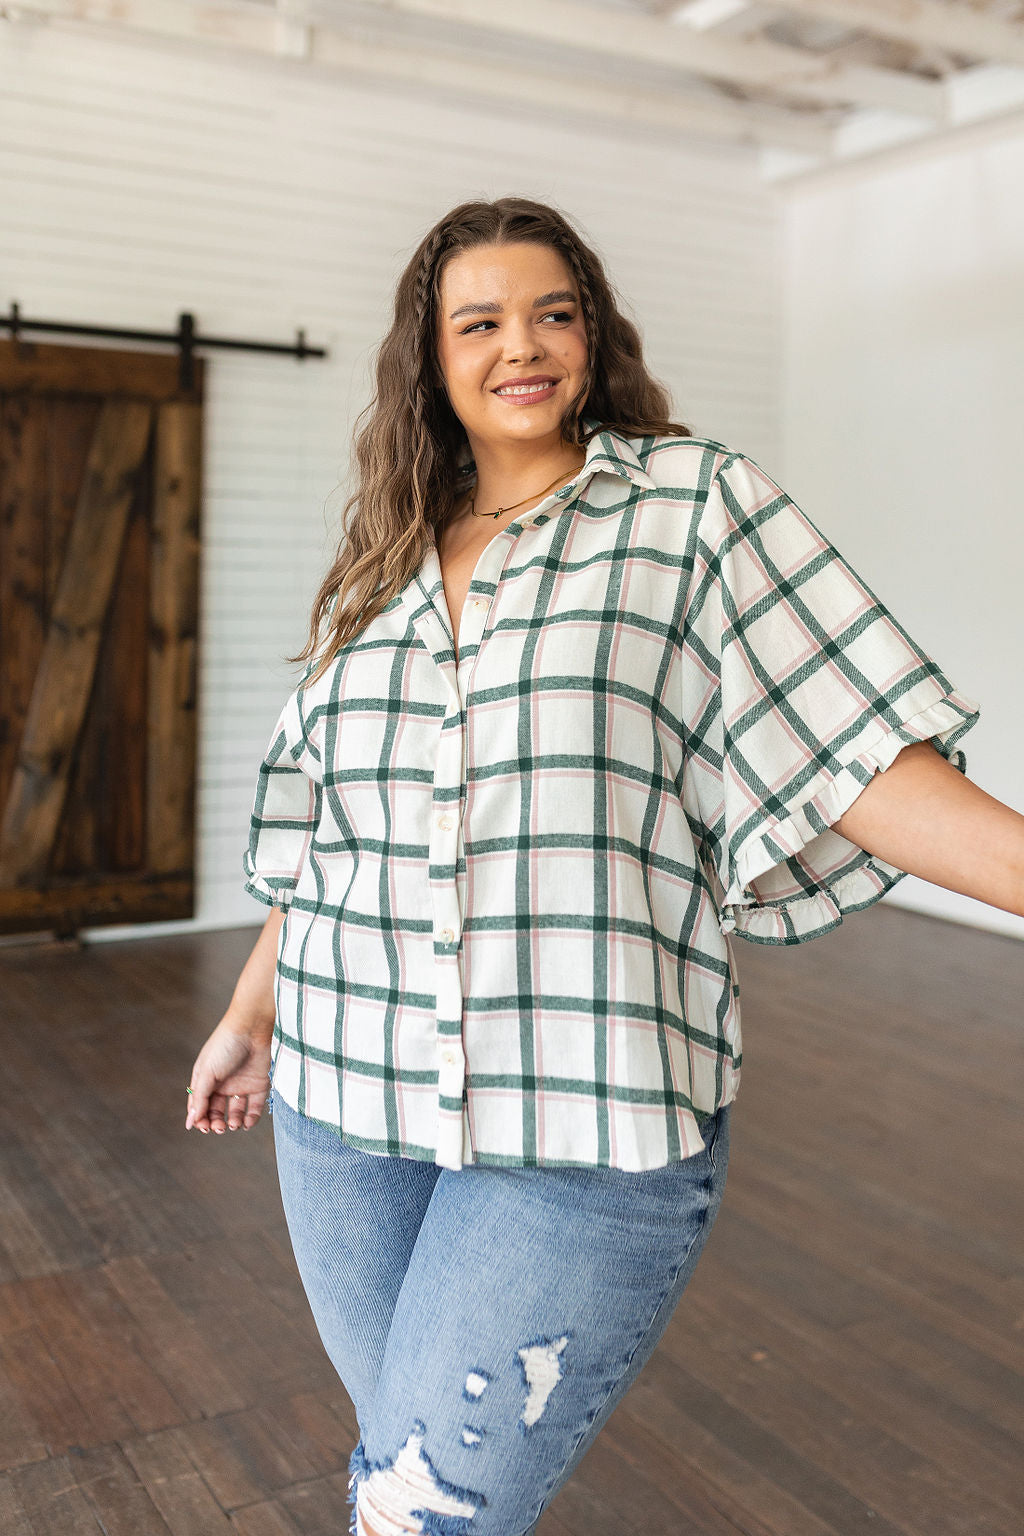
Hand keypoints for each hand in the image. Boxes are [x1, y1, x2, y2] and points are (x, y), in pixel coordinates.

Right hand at [185, 1017, 272, 1133]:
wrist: (253, 1027)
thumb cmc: (225, 1045)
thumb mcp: (207, 1071)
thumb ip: (200, 1097)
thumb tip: (191, 1121)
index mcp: (206, 1079)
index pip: (200, 1105)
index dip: (200, 1118)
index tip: (202, 1127)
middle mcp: (223, 1084)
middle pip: (217, 1111)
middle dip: (216, 1122)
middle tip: (218, 1127)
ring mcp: (242, 1084)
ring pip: (236, 1112)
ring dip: (233, 1123)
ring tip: (233, 1124)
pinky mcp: (259, 1084)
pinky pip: (255, 1107)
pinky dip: (251, 1119)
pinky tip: (247, 1124)